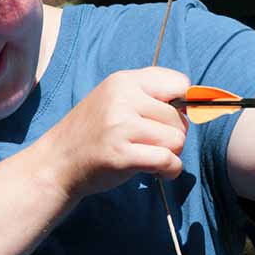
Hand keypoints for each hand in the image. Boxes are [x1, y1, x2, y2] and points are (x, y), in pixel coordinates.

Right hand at [35, 67, 188, 199]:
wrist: (57, 162)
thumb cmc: (94, 132)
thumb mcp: (115, 99)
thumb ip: (150, 95)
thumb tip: (197, 101)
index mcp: (123, 81)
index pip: (179, 83)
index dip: (182, 104)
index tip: (168, 119)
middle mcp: (122, 99)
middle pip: (180, 117)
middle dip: (174, 135)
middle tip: (154, 144)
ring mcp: (121, 127)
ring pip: (177, 140)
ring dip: (172, 154)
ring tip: (151, 157)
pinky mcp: (122, 155)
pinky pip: (167, 161)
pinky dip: (170, 171)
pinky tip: (158, 173)